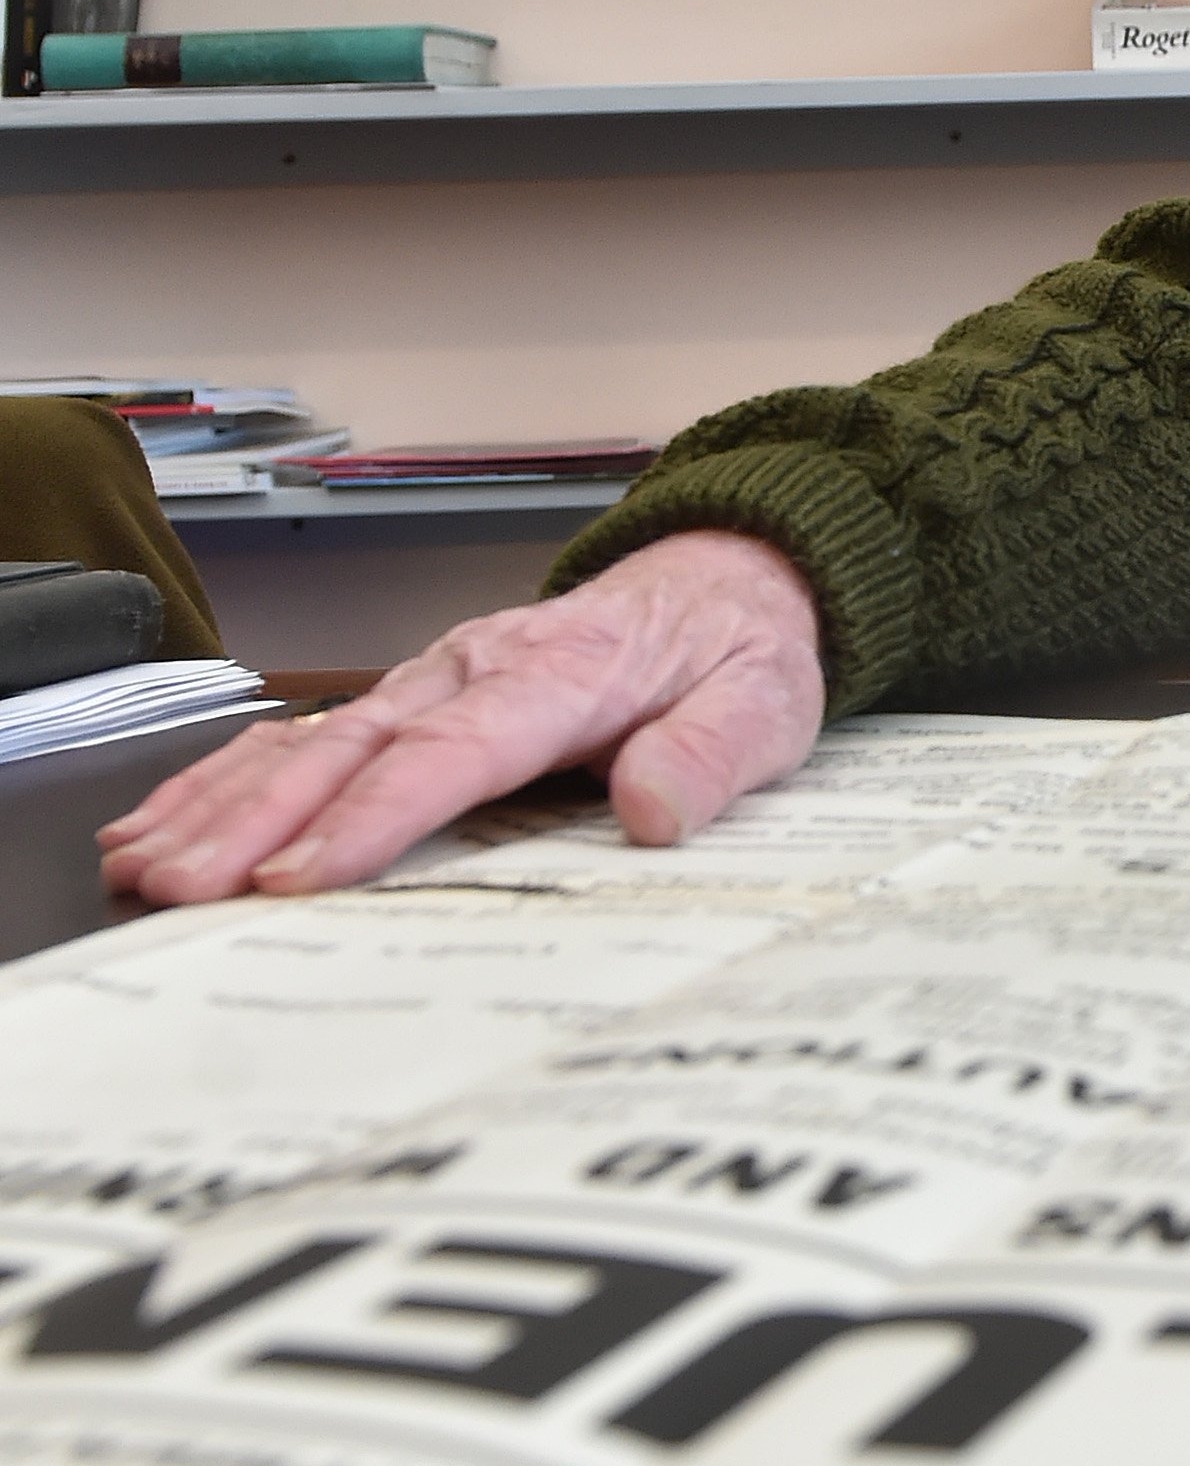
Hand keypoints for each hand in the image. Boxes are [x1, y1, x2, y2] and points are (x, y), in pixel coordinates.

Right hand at [96, 532, 825, 904]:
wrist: (732, 578)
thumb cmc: (740, 651)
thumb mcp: (766, 702)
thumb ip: (711, 753)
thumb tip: (652, 809)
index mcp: (567, 672)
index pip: (459, 750)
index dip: (379, 814)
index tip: (306, 874)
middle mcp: (484, 666)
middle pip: (359, 745)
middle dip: (262, 818)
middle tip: (182, 887)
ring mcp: (441, 677)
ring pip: (316, 739)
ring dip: (226, 801)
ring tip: (146, 865)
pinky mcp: (421, 697)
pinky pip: (315, 735)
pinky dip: (233, 777)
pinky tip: (166, 822)